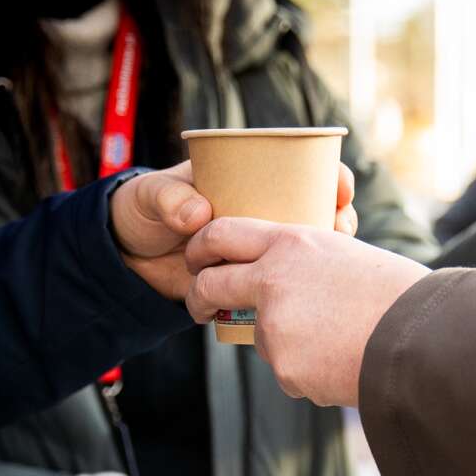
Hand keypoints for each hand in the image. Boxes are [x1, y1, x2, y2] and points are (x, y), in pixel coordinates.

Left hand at [111, 162, 359, 298]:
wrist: (131, 260)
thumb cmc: (144, 214)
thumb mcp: (153, 197)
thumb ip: (170, 200)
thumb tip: (197, 215)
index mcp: (248, 183)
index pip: (303, 172)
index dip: (329, 176)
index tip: (340, 187)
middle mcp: (264, 216)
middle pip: (317, 218)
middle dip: (337, 223)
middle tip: (344, 230)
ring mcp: (264, 255)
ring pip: (307, 259)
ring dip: (322, 266)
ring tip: (335, 270)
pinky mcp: (256, 288)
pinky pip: (285, 292)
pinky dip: (297, 298)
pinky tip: (312, 303)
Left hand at [184, 219, 429, 407]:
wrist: (423, 340)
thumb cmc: (400, 295)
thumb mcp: (348, 258)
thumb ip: (308, 266)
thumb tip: (287, 286)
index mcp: (291, 243)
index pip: (223, 233)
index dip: (202, 246)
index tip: (197, 259)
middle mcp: (273, 280)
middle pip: (211, 286)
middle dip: (198, 297)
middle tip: (200, 305)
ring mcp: (274, 326)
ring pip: (262, 336)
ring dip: (287, 342)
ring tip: (340, 341)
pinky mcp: (284, 367)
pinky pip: (289, 371)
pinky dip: (312, 371)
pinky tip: (346, 362)